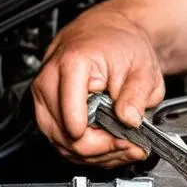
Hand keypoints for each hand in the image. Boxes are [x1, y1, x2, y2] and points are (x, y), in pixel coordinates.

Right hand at [32, 7, 165, 166]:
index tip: (122, 141)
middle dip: (101, 150)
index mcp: (72, 65)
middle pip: (66, 136)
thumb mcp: (142, 67)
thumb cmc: (121, 44)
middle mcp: (50, 80)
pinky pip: (61, 140)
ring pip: (62, 144)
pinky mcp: (46, 108)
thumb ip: (136, 96)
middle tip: (130, 147)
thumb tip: (129, 121)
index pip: (73, 116)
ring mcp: (44, 96)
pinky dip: (86, 149)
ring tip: (122, 147)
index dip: (98, 139)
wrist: (107, 32)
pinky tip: (108, 144)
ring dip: (94, 154)